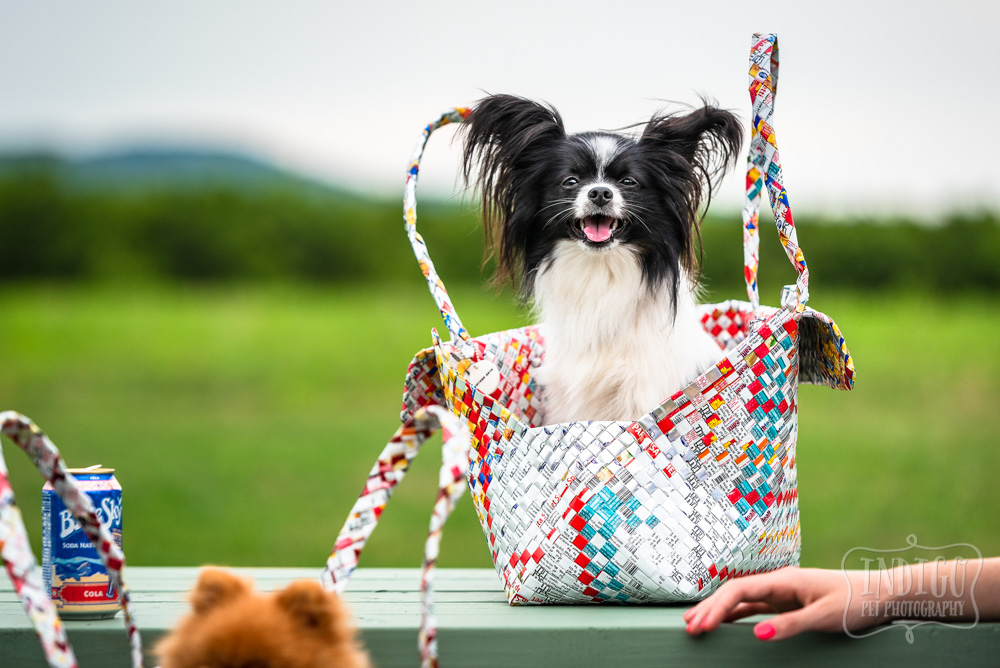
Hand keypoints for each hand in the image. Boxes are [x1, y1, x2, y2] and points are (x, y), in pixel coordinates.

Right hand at [683, 566, 876, 640]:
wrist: (882, 594)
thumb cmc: (856, 602)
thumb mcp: (824, 616)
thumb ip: (790, 625)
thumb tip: (757, 633)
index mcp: (783, 580)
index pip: (739, 590)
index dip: (716, 608)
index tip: (701, 626)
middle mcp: (778, 583)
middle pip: (734, 592)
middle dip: (709, 608)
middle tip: (688, 628)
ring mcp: (783, 592)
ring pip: (742, 599)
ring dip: (719, 611)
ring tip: (697, 624)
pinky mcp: (789, 602)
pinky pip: (755, 607)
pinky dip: (736, 614)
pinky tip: (724, 623)